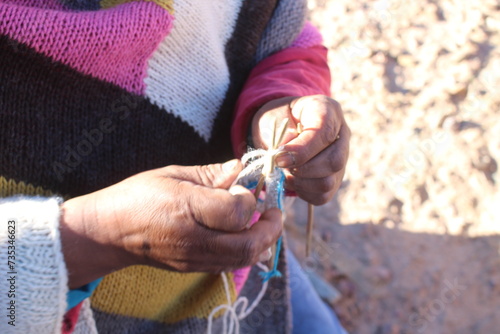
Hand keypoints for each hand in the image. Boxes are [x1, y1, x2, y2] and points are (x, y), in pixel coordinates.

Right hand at [60, 160, 281, 288]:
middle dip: (270, 228)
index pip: (236, 211)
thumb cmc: (137, 196)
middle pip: (248, 245)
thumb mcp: (172, 174)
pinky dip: (246, 251)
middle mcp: (193, 239)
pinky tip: (246, 235)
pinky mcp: (192, 268)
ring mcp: (193, 258)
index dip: (249, 198)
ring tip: (265, 223)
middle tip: (274, 212)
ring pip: (242, 259)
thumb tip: (240, 167)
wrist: (109, 232)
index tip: (244, 187)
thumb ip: (210, 174)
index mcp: (187, 208)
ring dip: (263, 242)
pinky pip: (229, 264)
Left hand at [251, 95, 349, 204]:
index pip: (325, 134)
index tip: (279, 158)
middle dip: (302, 169)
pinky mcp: (335, 179)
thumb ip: (282, 136)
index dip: (302, 150)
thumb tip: (285, 159)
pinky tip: (293, 180)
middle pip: (334, 162)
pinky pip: (322, 196)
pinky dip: (303, 192)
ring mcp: (342, 159)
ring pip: (328, 182)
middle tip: (281, 165)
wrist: (283, 125)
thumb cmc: (279, 118)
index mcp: (328, 110)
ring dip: (300, 182)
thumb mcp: (276, 117)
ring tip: (286, 173)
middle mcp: (342, 135)